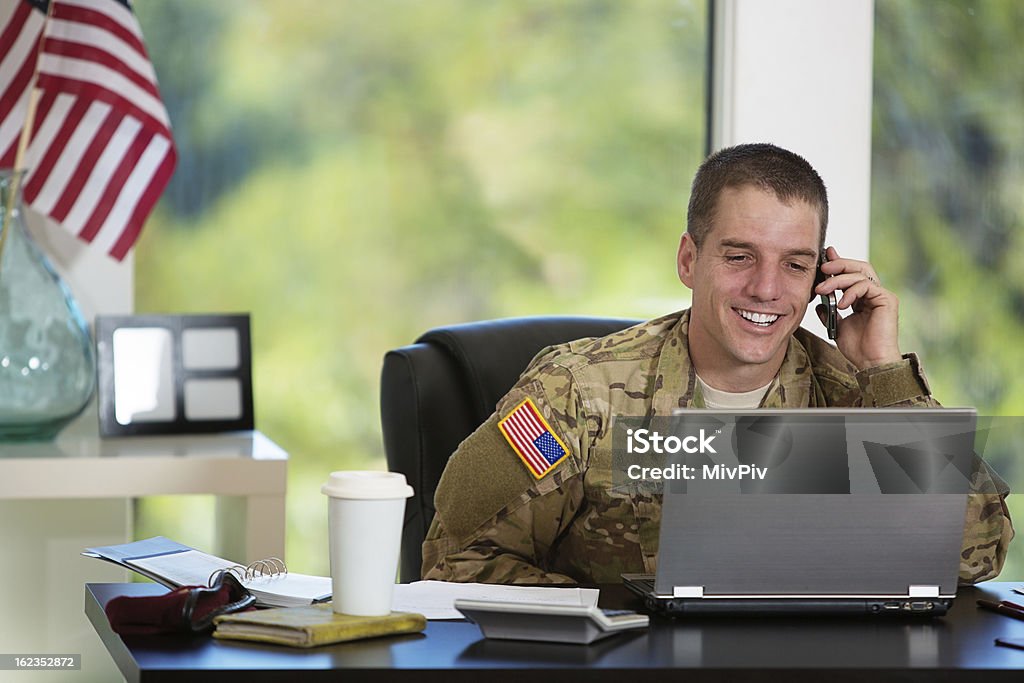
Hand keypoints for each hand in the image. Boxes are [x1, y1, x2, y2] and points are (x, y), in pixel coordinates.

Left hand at [814, 246, 901, 369]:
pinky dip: (851, 292)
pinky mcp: (887, 300)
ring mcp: (882, 296)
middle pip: (859, 267)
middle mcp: (874, 294)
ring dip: (838, 280)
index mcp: (863, 298)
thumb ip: (829, 312)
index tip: (824, 258)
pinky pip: (867, 286)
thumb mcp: (836, 326)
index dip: (839, 263)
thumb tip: (818, 302)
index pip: (852, 274)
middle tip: (823, 267)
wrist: (870, 362)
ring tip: (823, 290)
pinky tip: (841, 304)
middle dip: (839, 264)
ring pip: (860, 274)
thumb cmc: (857, 348)